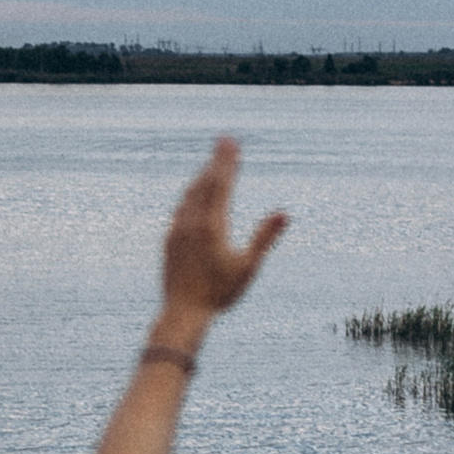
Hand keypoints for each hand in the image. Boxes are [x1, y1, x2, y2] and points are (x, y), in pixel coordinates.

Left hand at [156, 137, 287, 333]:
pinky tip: (193, 195)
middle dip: (216, 161)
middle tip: (224, 141)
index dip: (227, 161)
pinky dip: (191, 194)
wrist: (183, 312)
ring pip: (190, 194)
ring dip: (203, 176)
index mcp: (212, 225)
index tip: (231, 142)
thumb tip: (284, 213)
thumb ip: (265, 237)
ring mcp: (177, 229)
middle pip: (205, 183)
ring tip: (212, 164)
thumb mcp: (248, 266)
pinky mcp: (170, 239)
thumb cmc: (220, 293)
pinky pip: (181, 207)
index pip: (221, 184)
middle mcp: (192, 222)